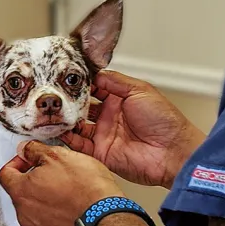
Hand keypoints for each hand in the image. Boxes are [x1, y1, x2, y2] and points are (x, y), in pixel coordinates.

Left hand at [0, 141, 122, 225]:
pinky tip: (73, 209)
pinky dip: (58, 217)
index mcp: (21, 192)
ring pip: (36, 211)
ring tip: (68, 192)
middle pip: (21, 193)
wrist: (106, 218)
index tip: (30, 159)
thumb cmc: (86, 187)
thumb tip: (25, 149)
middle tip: (55, 174)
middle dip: (35, 182)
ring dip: (47, 200)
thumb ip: (35, 151)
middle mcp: (25, 215)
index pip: (6, 174)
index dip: (17, 162)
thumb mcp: (59, 155)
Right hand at [60, 70, 204, 188]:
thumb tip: (94, 73)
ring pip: (76, 126)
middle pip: (80, 107)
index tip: (63, 79)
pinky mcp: (100, 152)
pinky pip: (78, 146)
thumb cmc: (164, 120)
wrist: (172, 151)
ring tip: (51, 113)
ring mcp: (103, 135)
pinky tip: (58, 130)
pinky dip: (67, 139)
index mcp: (118, 100)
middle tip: (53, 96)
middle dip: (67, 102)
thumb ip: (115, 81)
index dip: (78, 85)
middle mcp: (109, 116)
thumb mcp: (140, 89)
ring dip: (64, 120)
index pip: (92, 89)